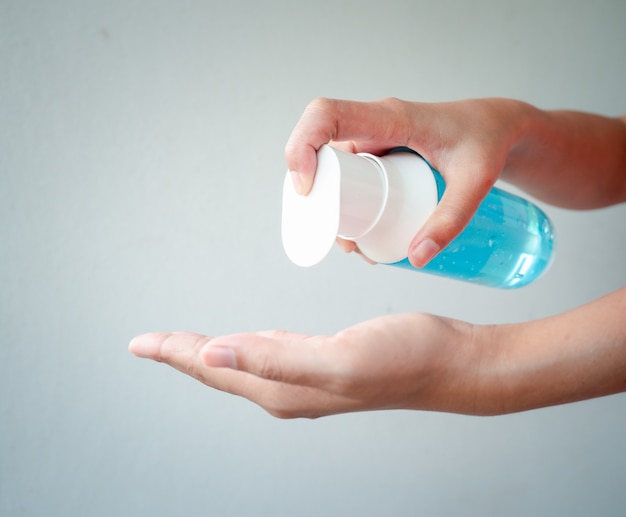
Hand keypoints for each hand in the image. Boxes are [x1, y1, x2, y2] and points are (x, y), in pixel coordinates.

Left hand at [128, 313, 479, 417]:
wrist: (448, 363)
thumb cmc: (403, 360)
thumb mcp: (336, 359)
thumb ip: (274, 358)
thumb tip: (214, 352)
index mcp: (282, 388)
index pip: (214, 367)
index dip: (176, 353)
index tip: (141, 343)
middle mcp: (288, 387)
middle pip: (220, 368)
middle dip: (182, 355)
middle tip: (149, 343)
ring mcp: (306, 376)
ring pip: (242, 362)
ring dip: (210, 353)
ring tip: (185, 345)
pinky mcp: (323, 359)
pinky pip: (269, 354)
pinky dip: (245, 344)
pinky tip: (244, 340)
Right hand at [285, 97, 527, 266]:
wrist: (497, 128)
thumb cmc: (487, 142)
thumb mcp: (475, 182)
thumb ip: (450, 219)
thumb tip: (416, 258)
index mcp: (389, 117)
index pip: (326, 115)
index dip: (302, 146)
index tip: (305, 188)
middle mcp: (372, 124)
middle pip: (319, 147)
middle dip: (316, 193)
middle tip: (340, 237)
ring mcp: (371, 138)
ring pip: (330, 166)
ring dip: (327, 202)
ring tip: (354, 243)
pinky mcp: (375, 152)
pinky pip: (343, 172)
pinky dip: (340, 201)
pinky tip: (359, 231)